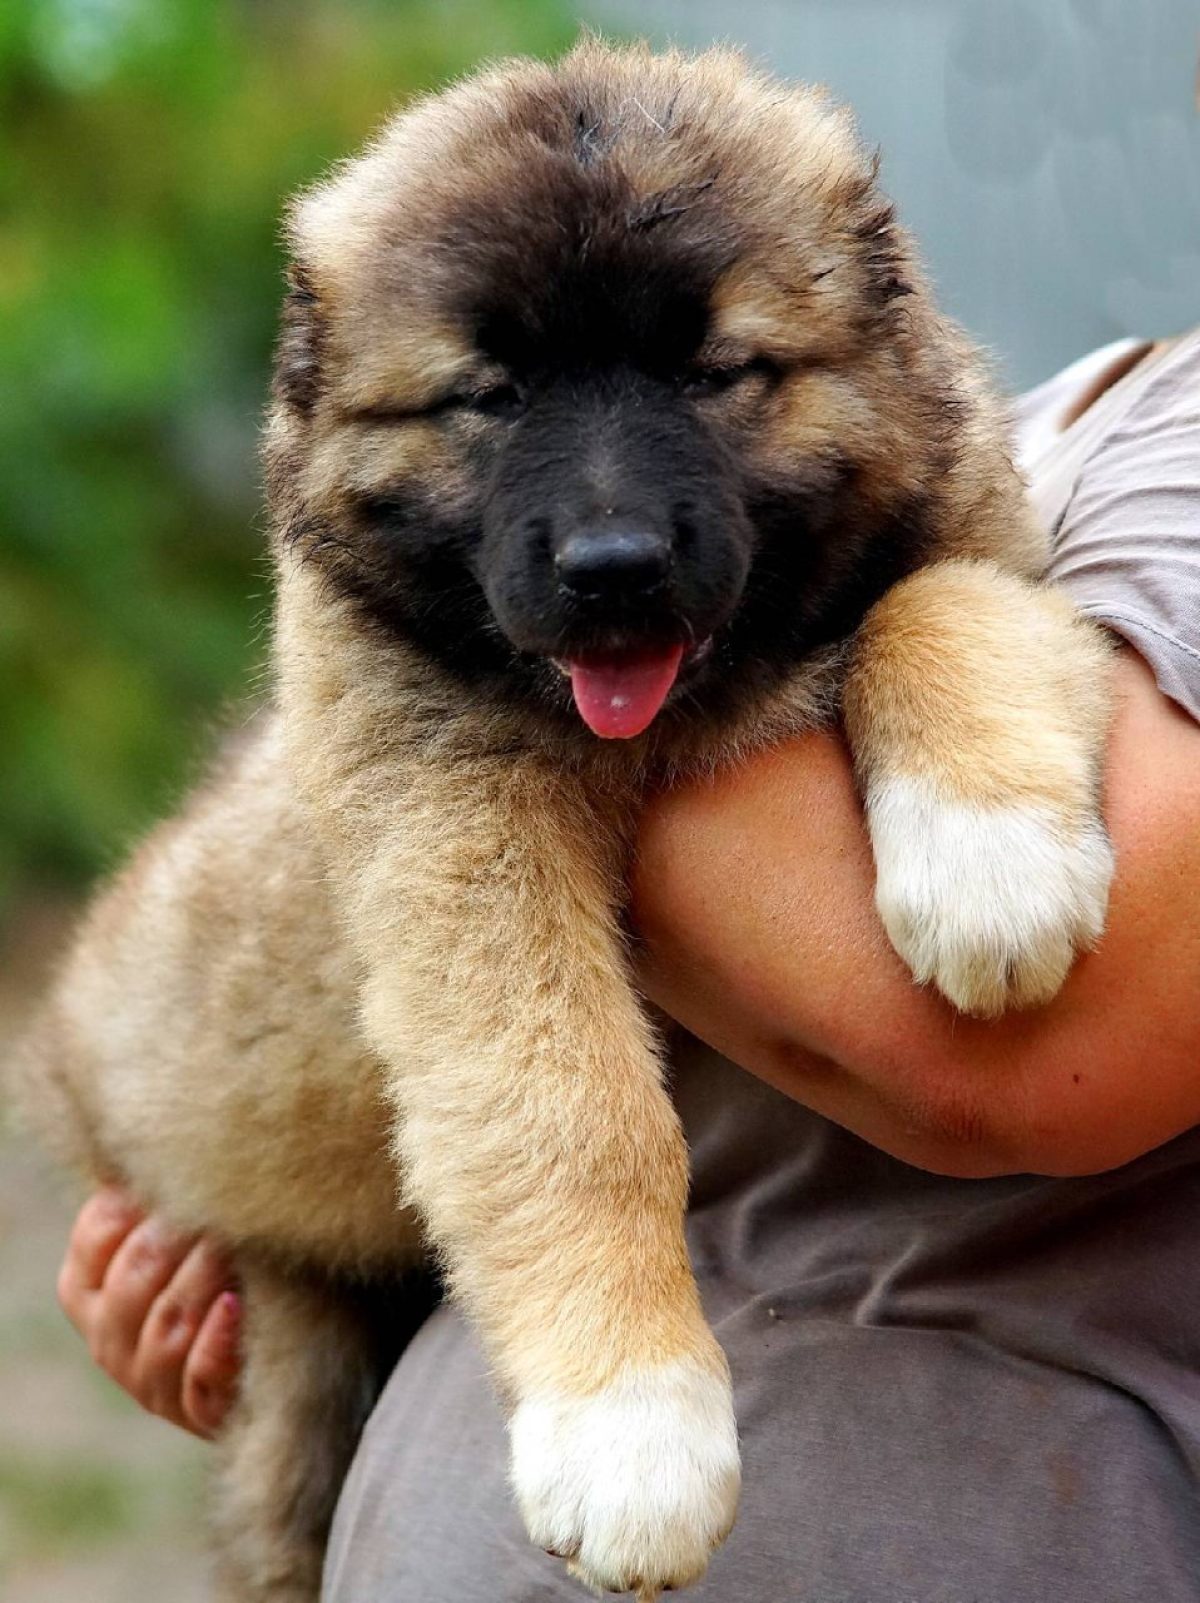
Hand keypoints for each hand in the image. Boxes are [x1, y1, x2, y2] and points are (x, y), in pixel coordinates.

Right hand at [57, 1185, 240, 1437]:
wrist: (255, 1359)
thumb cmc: (210, 1275)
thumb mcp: (173, 1238)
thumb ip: (157, 1199)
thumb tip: (154, 1136)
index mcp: (88, 1292)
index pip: (95, 1238)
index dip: (138, 1204)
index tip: (177, 1178)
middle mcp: (108, 1340)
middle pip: (134, 1281)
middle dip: (179, 1238)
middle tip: (220, 1209)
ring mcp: (149, 1382)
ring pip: (167, 1328)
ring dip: (204, 1281)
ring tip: (235, 1248)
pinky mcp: (196, 1411)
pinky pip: (198, 1379)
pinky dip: (216, 1342)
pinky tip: (235, 1306)